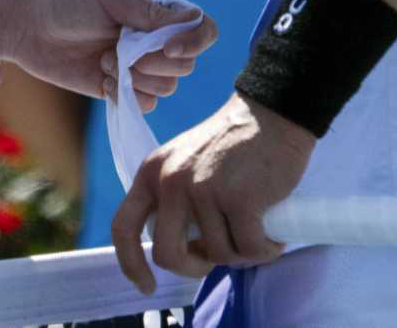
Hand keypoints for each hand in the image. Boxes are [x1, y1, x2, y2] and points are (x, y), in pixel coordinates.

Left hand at [0, 0, 215, 108]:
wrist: (31, 28)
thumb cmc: (70, 3)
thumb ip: (149, 13)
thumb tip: (194, 18)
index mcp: (160, 12)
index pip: (202, 29)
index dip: (194, 42)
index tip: (168, 48)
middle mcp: (156, 41)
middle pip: (186, 65)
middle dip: (154, 63)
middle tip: (120, 49)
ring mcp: (140, 67)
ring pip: (167, 87)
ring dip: (135, 78)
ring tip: (105, 61)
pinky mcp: (122, 89)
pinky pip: (145, 104)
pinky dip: (125, 95)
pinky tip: (102, 80)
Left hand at [110, 92, 316, 294]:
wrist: (272, 113)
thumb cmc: (235, 144)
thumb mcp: (186, 162)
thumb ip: (174, 197)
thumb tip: (182, 248)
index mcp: (152, 172)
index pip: (124, 227)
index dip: (131, 263)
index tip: (146, 284)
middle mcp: (171, 181)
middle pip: (168, 254)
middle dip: (195, 267)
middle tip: (217, 256)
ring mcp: (203, 190)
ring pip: (218, 255)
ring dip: (241, 252)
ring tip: (255, 228)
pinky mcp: (239, 199)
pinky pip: (250, 249)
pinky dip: (266, 250)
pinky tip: (272, 235)